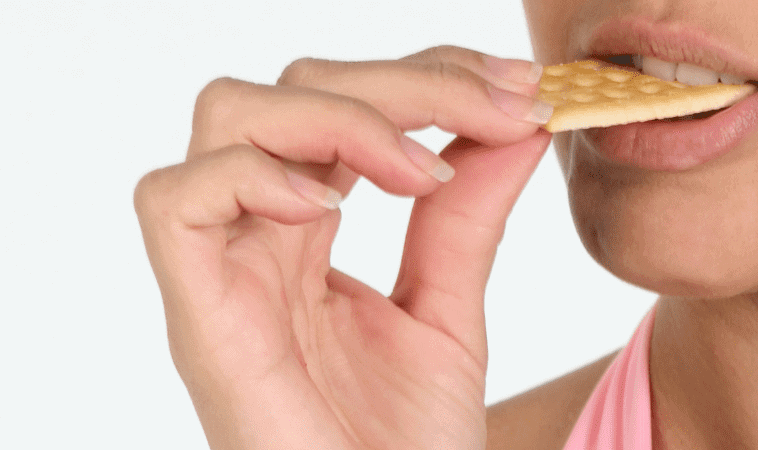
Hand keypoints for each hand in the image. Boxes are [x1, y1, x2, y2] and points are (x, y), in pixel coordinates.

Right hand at [134, 46, 552, 449]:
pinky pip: (175, 203)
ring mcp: (224, 274)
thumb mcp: (450, 305)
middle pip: (293, 90)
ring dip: (341, 116)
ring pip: (229, 118)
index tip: (520, 91)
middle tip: (499, 107)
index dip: (427, 76)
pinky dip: (255, 176)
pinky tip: (338, 207)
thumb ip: (467, 215)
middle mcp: (257, 239)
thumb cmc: (404, 444)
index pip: (343, 102)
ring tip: (421, 169)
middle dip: (404, 80)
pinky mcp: (202, 319)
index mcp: (306, 231)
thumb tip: (517, 123)